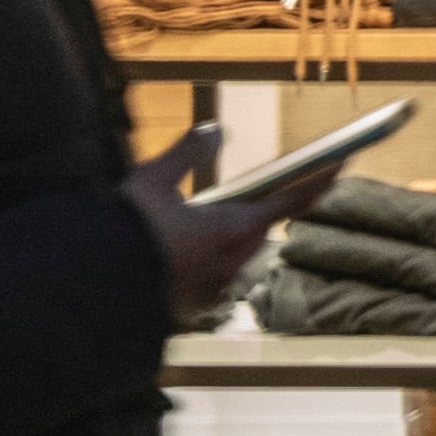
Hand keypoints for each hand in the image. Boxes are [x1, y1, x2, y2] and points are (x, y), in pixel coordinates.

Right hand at [123, 126, 341, 325]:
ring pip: (235, 255)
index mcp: (233, 228)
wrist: (93, 290)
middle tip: (251, 190)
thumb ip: (188, 152)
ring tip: (199, 223)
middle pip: (260, 228)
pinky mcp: (194, 307)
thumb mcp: (153, 180)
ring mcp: (215, 289)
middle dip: (259, 208)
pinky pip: (211, 277)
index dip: (319, 181)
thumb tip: (214, 128)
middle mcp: (233, 262)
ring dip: (228, 236)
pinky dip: (204, 260)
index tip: (342, 164)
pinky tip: (179, 254)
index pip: (292, 200)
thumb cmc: (125, 231)